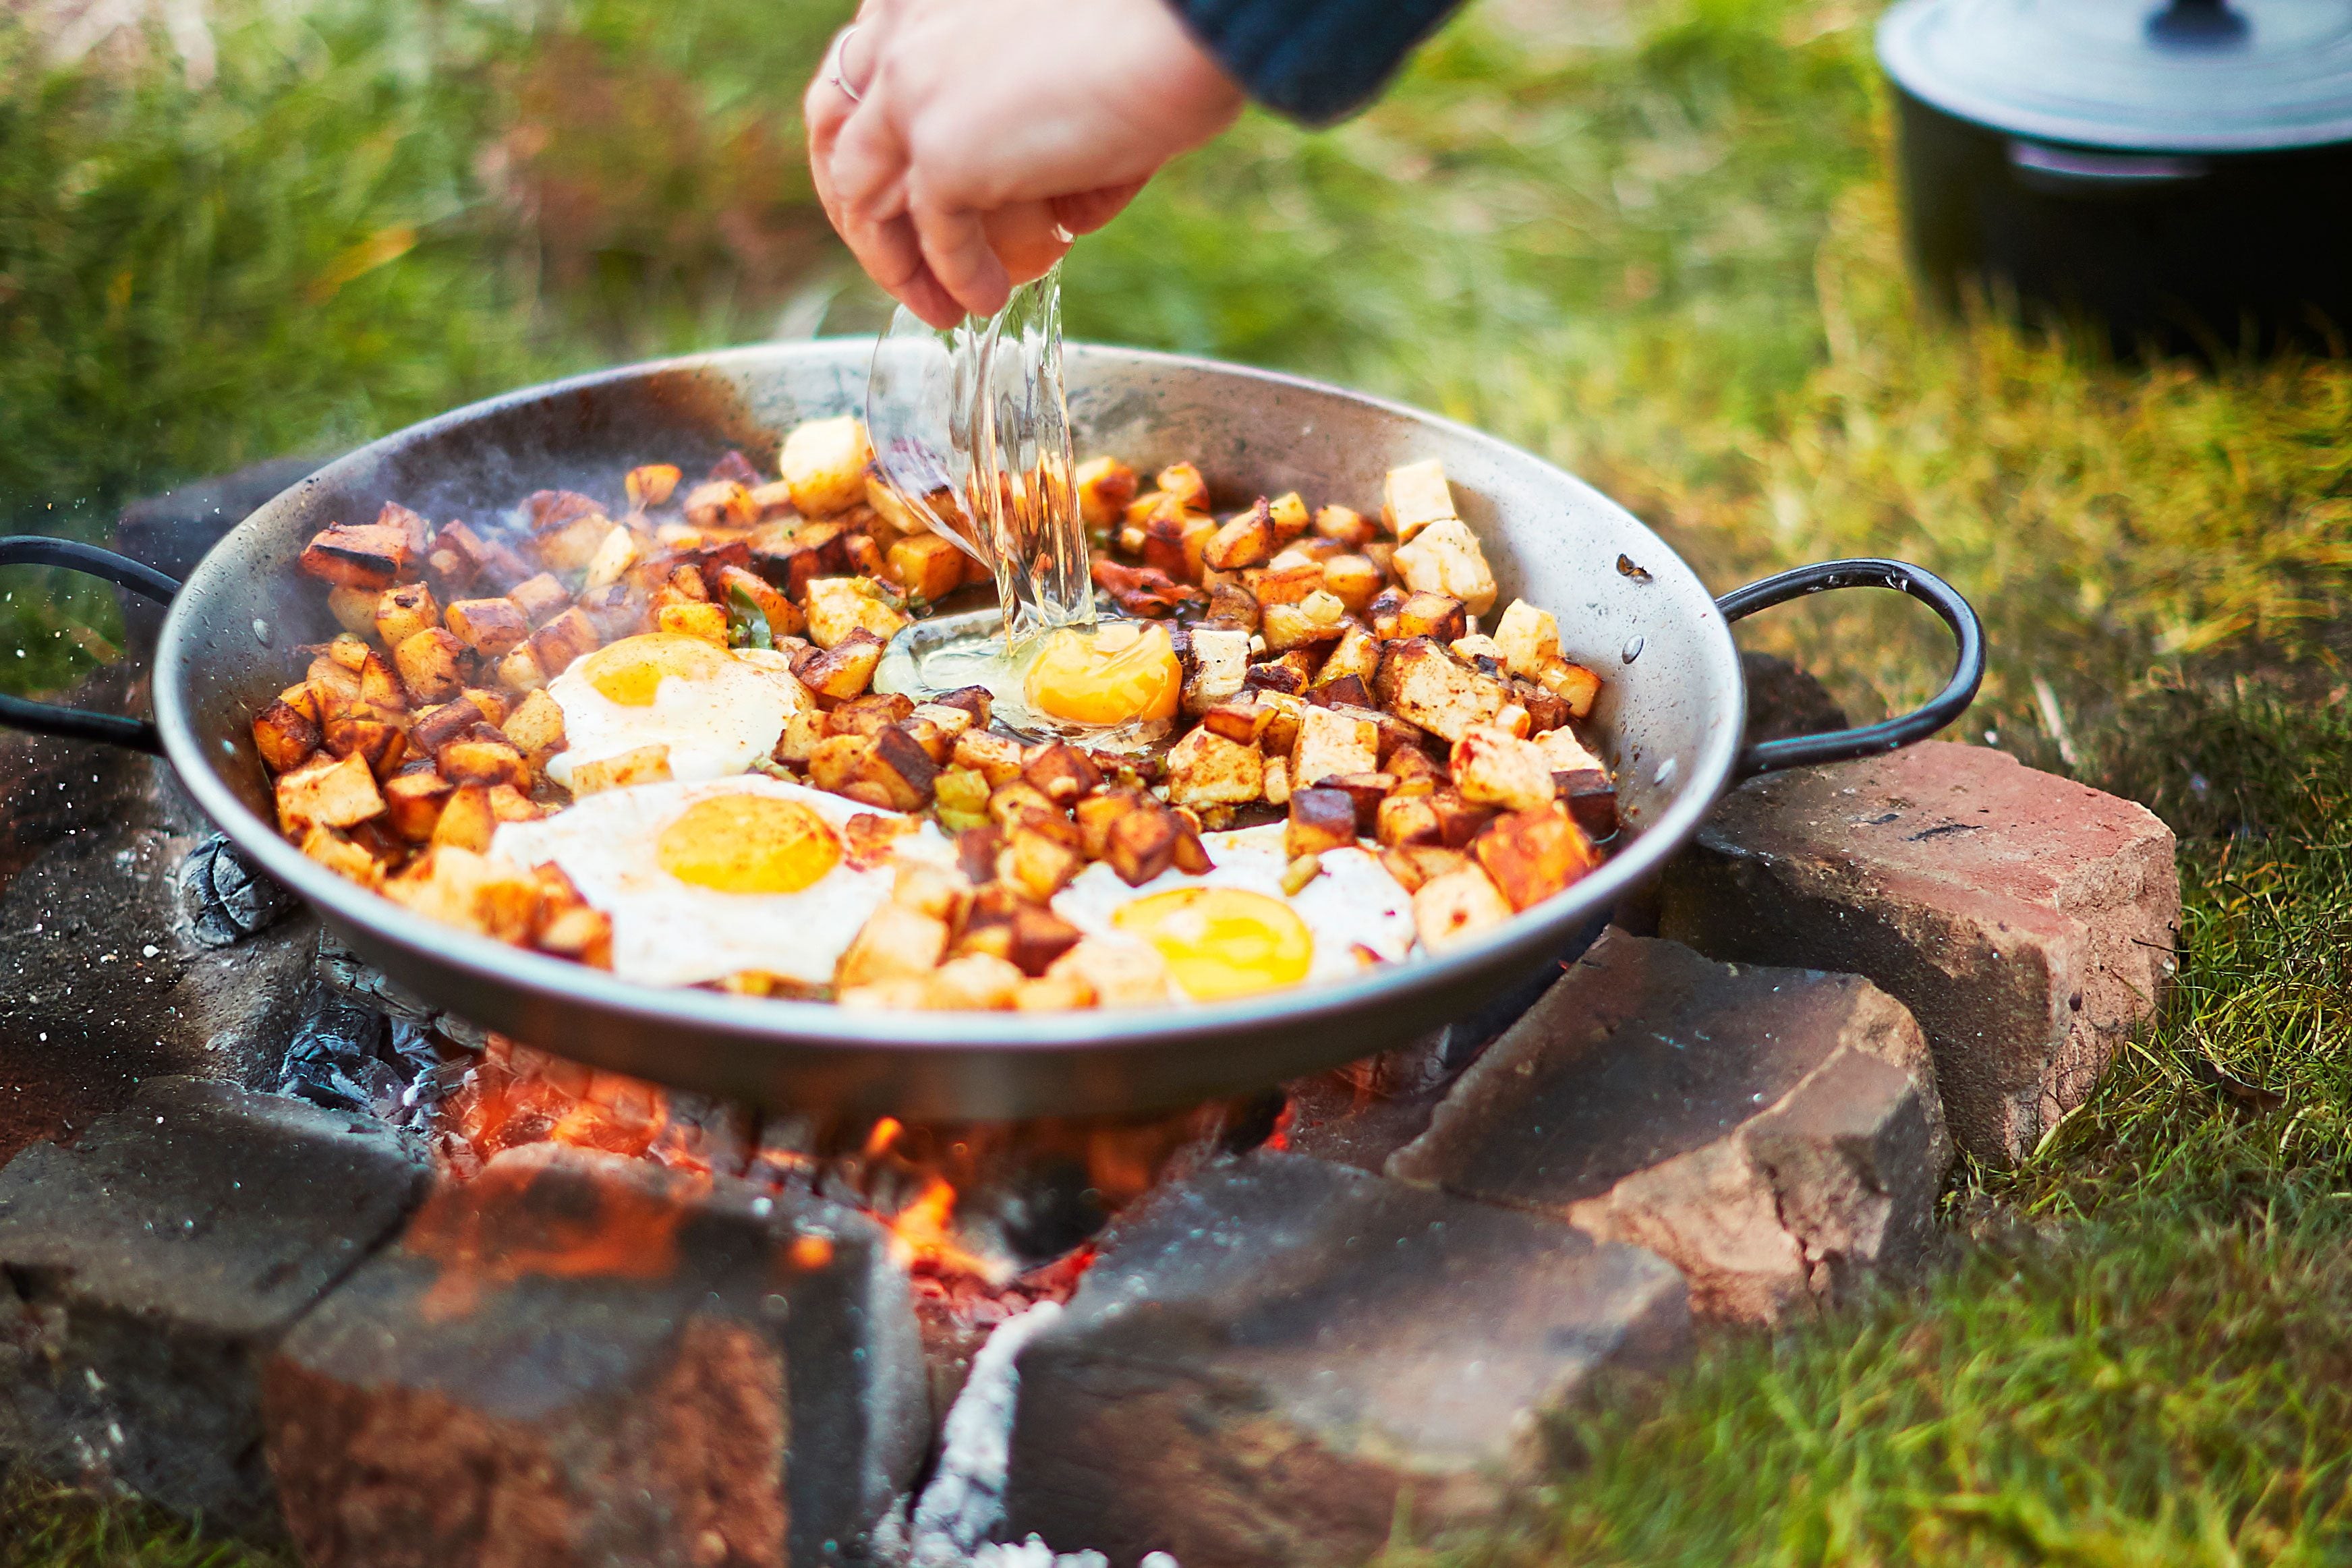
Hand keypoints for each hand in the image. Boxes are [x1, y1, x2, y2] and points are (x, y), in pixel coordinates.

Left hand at [806, 0, 1243, 327]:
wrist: (1188, 20)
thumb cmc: (1160, 26)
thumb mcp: (1062, 51)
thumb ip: (1029, 106)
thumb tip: (1058, 206)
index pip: (862, 76)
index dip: (877, 144)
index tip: (907, 194)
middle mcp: (898, 31)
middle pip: (846, 140)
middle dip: (867, 214)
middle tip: (904, 264)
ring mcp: (911, 92)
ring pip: (868, 196)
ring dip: (899, 260)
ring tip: (940, 305)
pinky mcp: (941, 152)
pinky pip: (934, 236)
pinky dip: (958, 276)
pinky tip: (986, 300)